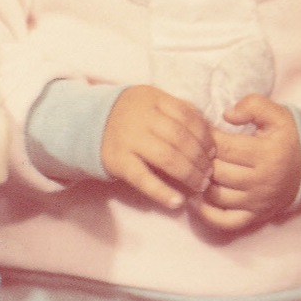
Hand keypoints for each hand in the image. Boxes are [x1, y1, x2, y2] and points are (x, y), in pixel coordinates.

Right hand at [101, 85, 214, 210]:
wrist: (87, 124)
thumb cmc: (131, 117)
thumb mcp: (152, 104)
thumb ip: (178, 112)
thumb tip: (211, 135)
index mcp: (153, 98)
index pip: (188, 116)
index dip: (205, 137)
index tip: (213, 152)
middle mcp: (140, 116)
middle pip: (181, 138)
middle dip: (200, 159)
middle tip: (209, 174)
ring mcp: (127, 139)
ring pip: (167, 157)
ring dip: (189, 174)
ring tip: (199, 185)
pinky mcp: (117, 161)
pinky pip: (144, 179)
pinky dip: (163, 192)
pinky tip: (177, 202)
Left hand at [196, 95, 300, 232]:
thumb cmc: (288, 138)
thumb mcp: (277, 114)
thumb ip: (253, 105)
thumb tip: (227, 115)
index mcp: (266, 154)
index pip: (224, 146)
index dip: (207, 137)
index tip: (201, 131)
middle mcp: (262, 181)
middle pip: (217, 171)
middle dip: (202, 160)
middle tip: (195, 151)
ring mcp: (258, 202)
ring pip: (216, 195)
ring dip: (201, 183)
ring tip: (195, 170)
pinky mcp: (256, 216)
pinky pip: (226, 222)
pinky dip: (208, 214)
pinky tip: (198, 199)